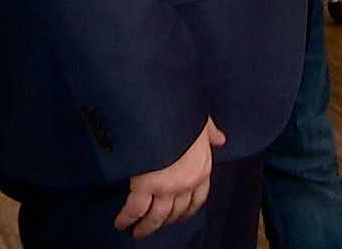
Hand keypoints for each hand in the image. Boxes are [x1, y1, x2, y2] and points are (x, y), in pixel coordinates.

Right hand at [115, 117, 223, 237]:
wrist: (166, 109)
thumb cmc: (183, 112)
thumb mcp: (202, 120)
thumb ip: (210, 132)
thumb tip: (220, 139)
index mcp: (202, 166)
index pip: (198, 197)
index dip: (188, 209)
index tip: (180, 215)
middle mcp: (188, 181)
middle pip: (177, 211)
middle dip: (166, 221)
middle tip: (155, 226)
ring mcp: (168, 186)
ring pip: (157, 216)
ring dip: (147, 226)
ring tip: (138, 232)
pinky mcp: (146, 186)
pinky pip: (135, 210)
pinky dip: (127, 218)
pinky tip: (121, 223)